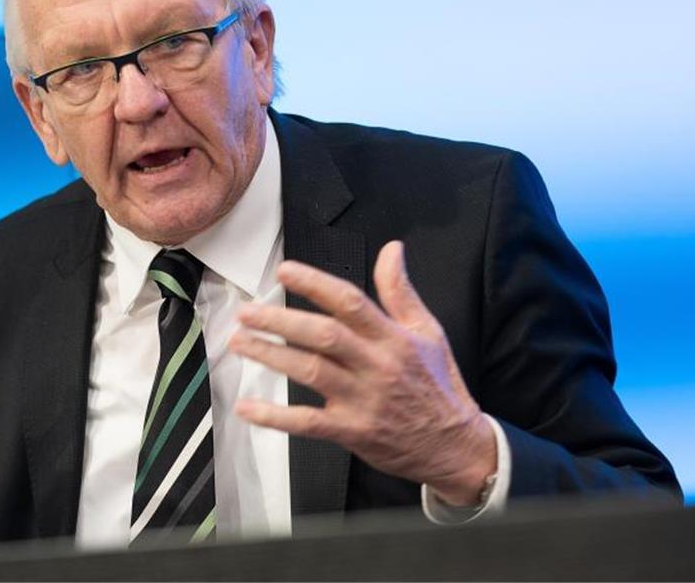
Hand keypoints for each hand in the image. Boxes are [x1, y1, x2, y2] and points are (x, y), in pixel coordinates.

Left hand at [230, 241, 496, 505]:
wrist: (456, 446)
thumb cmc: (438, 384)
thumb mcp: (428, 332)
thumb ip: (401, 291)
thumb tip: (392, 248)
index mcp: (394, 338)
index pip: (350, 302)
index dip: (315, 284)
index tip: (284, 270)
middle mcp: (377, 366)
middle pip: (324, 335)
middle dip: (281, 320)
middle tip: (246, 311)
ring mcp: (363, 400)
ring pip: (311, 372)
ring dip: (271, 356)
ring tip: (239, 342)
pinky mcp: (353, 431)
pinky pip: (308, 423)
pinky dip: (275, 417)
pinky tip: (247, 408)